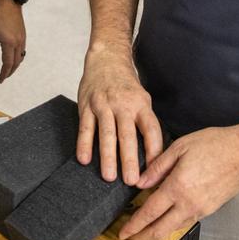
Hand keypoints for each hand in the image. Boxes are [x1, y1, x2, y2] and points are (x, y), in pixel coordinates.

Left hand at [0, 0, 25, 82]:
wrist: (9, 2)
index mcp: (9, 42)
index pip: (8, 63)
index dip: (4, 73)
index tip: (1, 79)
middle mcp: (18, 42)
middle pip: (16, 63)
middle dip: (10, 72)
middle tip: (4, 77)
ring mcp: (22, 38)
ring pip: (20, 57)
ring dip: (14, 65)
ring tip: (8, 69)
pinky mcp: (23, 35)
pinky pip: (22, 50)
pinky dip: (18, 57)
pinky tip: (13, 57)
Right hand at [76, 44, 163, 184]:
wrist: (107, 58)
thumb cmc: (126, 85)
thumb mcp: (142, 99)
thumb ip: (145, 122)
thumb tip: (155, 152)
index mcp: (141, 105)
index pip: (151, 130)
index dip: (154, 151)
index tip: (155, 171)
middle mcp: (123, 105)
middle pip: (127, 135)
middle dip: (129, 160)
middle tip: (131, 181)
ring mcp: (103, 105)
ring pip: (106, 134)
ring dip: (107, 156)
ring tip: (109, 177)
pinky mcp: (86, 105)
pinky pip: (85, 127)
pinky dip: (84, 143)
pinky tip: (84, 159)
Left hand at [118, 125, 238, 239]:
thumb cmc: (215, 145)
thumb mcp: (180, 147)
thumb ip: (157, 167)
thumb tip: (140, 182)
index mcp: (178, 186)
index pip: (149, 212)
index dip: (134, 225)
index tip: (123, 231)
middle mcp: (189, 203)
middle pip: (160, 230)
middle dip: (142, 237)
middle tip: (129, 238)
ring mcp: (201, 209)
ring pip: (174, 229)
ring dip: (157, 233)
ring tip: (144, 231)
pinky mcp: (210, 209)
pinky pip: (186, 222)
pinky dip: (172, 225)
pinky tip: (166, 220)